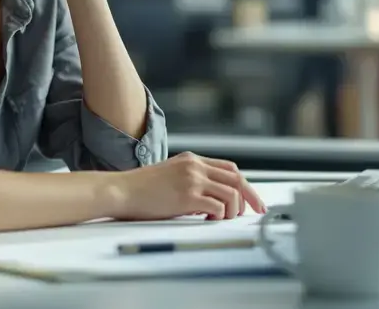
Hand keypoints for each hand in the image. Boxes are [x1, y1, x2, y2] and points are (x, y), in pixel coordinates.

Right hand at [108, 152, 266, 221]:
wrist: (121, 190)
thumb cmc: (141, 188)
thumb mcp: (170, 175)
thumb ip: (191, 180)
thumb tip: (211, 201)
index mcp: (192, 160)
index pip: (230, 168)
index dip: (244, 184)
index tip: (252, 199)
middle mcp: (195, 166)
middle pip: (237, 179)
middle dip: (251, 196)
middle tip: (257, 211)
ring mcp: (192, 179)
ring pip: (231, 193)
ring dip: (234, 210)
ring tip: (224, 219)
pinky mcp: (188, 196)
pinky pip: (217, 206)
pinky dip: (220, 215)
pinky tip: (211, 219)